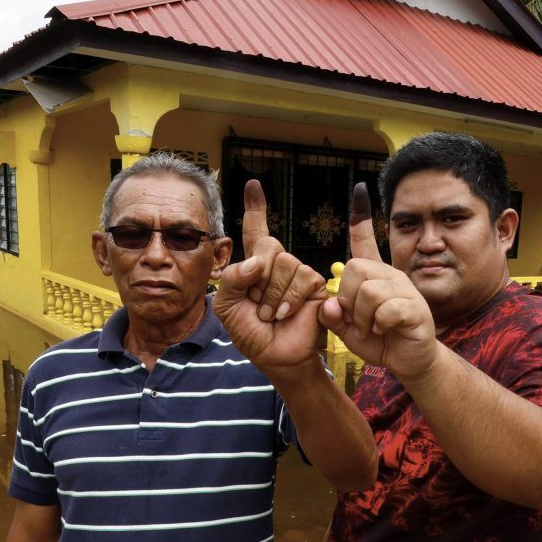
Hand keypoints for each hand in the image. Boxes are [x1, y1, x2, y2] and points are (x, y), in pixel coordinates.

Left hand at [214, 179, 328, 368]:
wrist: (273, 356)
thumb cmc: (251, 332)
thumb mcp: (226, 306)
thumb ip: (232, 279)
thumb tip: (257, 262)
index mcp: (255, 266)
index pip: (256, 231)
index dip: (255, 208)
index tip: (254, 185)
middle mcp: (278, 265)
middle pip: (269, 245)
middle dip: (258, 278)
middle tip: (257, 304)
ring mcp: (297, 274)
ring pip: (284, 263)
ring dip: (272, 295)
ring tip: (271, 314)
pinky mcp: (315, 286)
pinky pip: (301, 278)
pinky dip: (288, 298)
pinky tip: (284, 314)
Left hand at [319, 183, 437, 380]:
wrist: (409, 361)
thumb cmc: (380, 340)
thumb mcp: (348, 329)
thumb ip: (334, 316)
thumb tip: (330, 304)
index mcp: (374, 275)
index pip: (365, 240)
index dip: (361, 218)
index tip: (359, 189)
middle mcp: (391, 275)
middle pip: (355, 269)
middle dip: (348, 298)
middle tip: (357, 319)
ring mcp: (406, 290)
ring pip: (368, 291)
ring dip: (363, 317)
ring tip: (372, 327)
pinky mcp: (415, 308)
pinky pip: (387, 309)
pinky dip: (380, 324)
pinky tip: (386, 330)